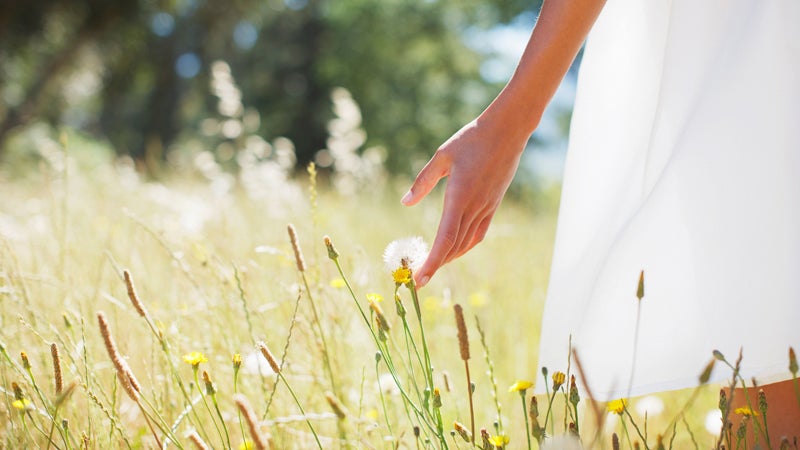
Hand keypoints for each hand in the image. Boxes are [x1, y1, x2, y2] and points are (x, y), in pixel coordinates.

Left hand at [402, 114, 529, 287]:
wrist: (508, 131)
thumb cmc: (472, 139)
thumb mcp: (442, 156)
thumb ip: (423, 181)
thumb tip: (405, 202)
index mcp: (460, 197)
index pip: (445, 239)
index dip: (433, 262)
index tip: (420, 279)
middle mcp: (475, 207)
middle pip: (454, 247)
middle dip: (435, 266)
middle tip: (417, 279)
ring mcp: (486, 208)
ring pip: (466, 243)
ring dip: (449, 258)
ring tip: (432, 267)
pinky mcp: (493, 205)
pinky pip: (478, 233)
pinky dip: (465, 247)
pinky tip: (455, 251)